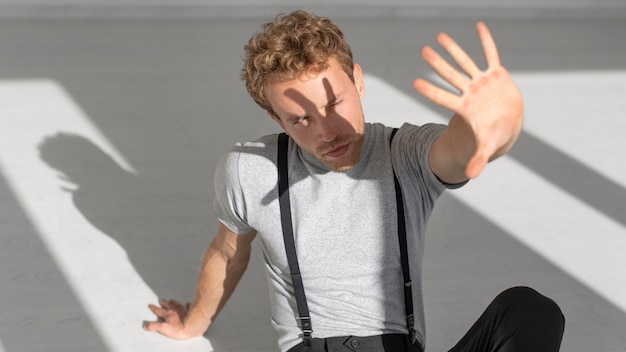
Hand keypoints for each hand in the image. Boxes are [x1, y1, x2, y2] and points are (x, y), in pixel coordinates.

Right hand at [143, 299, 196, 338]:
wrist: (192, 326)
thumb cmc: (179, 328)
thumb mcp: (163, 328)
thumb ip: (153, 326)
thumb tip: (146, 325)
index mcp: (168, 314)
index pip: (159, 311)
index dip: (154, 308)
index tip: (151, 305)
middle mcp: (175, 311)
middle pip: (168, 306)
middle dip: (164, 303)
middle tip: (161, 300)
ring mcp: (183, 312)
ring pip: (177, 305)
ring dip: (174, 303)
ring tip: (171, 300)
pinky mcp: (191, 313)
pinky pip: (189, 308)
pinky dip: (188, 306)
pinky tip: (187, 304)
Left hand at [414, 22, 522, 178]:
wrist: (504, 126)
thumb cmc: (491, 137)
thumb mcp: (486, 149)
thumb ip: (478, 160)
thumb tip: (470, 176)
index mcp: (463, 108)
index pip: (442, 97)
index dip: (430, 91)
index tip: (414, 83)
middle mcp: (468, 92)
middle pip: (450, 75)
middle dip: (437, 63)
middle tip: (423, 51)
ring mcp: (481, 82)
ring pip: (465, 62)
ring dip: (454, 49)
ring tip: (440, 36)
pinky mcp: (495, 75)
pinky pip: (491, 55)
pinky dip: (487, 42)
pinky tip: (479, 26)